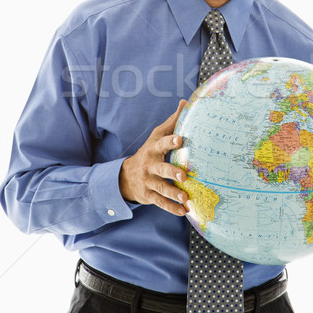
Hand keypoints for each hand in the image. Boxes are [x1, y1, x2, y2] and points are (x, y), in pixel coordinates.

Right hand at [119, 100, 188, 215]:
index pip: (162, 143)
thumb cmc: (149, 152)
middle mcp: (150, 165)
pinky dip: (172, 208)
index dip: (170, 141)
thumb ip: (172, 121)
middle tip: (184, 176)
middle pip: (161, 169)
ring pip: (161, 188)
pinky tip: (183, 211)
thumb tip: (185, 102)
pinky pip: (160, 202)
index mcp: (154, 149)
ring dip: (174, 193)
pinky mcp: (148, 195)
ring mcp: (148, 181)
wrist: (126, 175)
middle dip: (172, 172)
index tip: (180, 140)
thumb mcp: (157, 136)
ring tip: (186, 198)